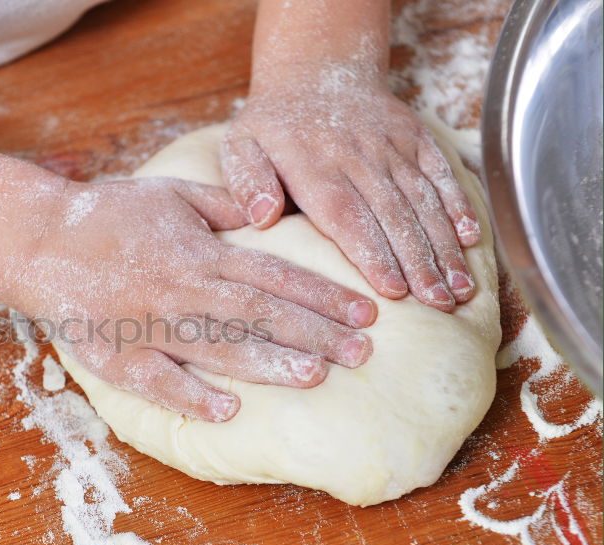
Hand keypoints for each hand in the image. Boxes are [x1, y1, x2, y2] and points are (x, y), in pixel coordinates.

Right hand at [12, 178, 377, 421]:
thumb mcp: (170, 194)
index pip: (274, 275)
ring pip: (219, 348)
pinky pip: (157, 381)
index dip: (322, 294)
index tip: (366, 310)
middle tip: (363, 352)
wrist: (39, 241)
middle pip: (259, 314)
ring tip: (316, 377)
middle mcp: (182, 290)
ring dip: (269, 364)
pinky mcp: (117, 356)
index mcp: (199, 252)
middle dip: (315, 333)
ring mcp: (149, 325)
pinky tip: (227, 413)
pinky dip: (190, 397)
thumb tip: (270, 213)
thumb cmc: (107, 215)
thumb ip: (223, 206)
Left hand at [222, 64, 480, 310]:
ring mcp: (390, 145)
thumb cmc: (273, 124)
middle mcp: (357, 155)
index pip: (346, 216)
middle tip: (437, 306)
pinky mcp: (415, 137)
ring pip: (422, 199)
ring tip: (458, 289)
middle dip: (419, 262)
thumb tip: (262, 217)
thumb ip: (246, 181)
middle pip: (393, 215)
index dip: (372, 253)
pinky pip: (441, 172)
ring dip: (444, 245)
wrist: (314, 70)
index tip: (392, 290)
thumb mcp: (240, 144)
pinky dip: (459, 204)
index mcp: (313, 165)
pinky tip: (472, 240)